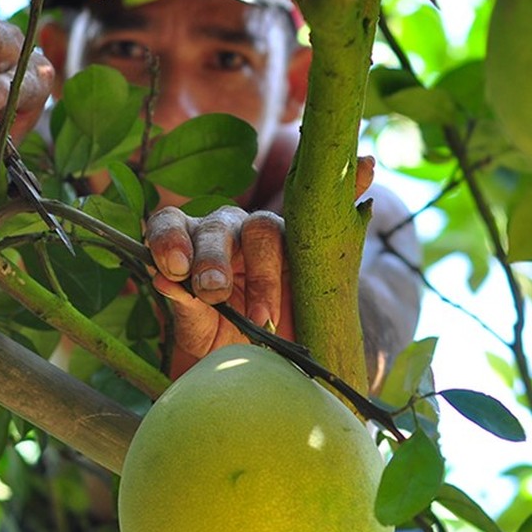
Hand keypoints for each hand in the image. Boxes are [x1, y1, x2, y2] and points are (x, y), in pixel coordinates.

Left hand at [145, 158, 375, 376]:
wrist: (263, 365)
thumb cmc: (222, 344)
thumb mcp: (200, 335)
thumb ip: (184, 309)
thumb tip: (164, 282)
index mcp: (191, 243)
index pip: (171, 222)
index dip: (169, 239)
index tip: (173, 269)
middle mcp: (228, 229)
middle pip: (221, 225)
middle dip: (214, 258)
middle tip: (213, 294)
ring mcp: (270, 233)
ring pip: (265, 230)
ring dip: (263, 271)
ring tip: (264, 315)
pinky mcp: (307, 244)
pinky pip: (333, 204)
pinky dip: (351, 185)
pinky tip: (367, 166)